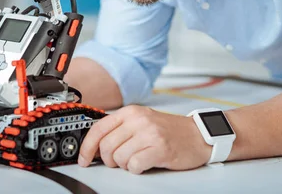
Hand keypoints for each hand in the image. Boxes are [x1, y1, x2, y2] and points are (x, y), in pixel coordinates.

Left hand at [78, 105, 211, 173]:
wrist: (198, 135)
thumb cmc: (169, 131)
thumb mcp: (141, 121)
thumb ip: (120, 129)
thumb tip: (95, 145)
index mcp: (130, 112)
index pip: (98, 129)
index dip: (87, 147)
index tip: (84, 159)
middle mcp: (138, 120)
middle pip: (106, 146)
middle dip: (109, 160)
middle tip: (120, 161)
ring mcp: (149, 134)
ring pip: (119, 157)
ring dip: (125, 165)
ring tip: (137, 160)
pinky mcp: (160, 149)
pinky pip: (134, 165)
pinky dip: (136, 169)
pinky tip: (145, 163)